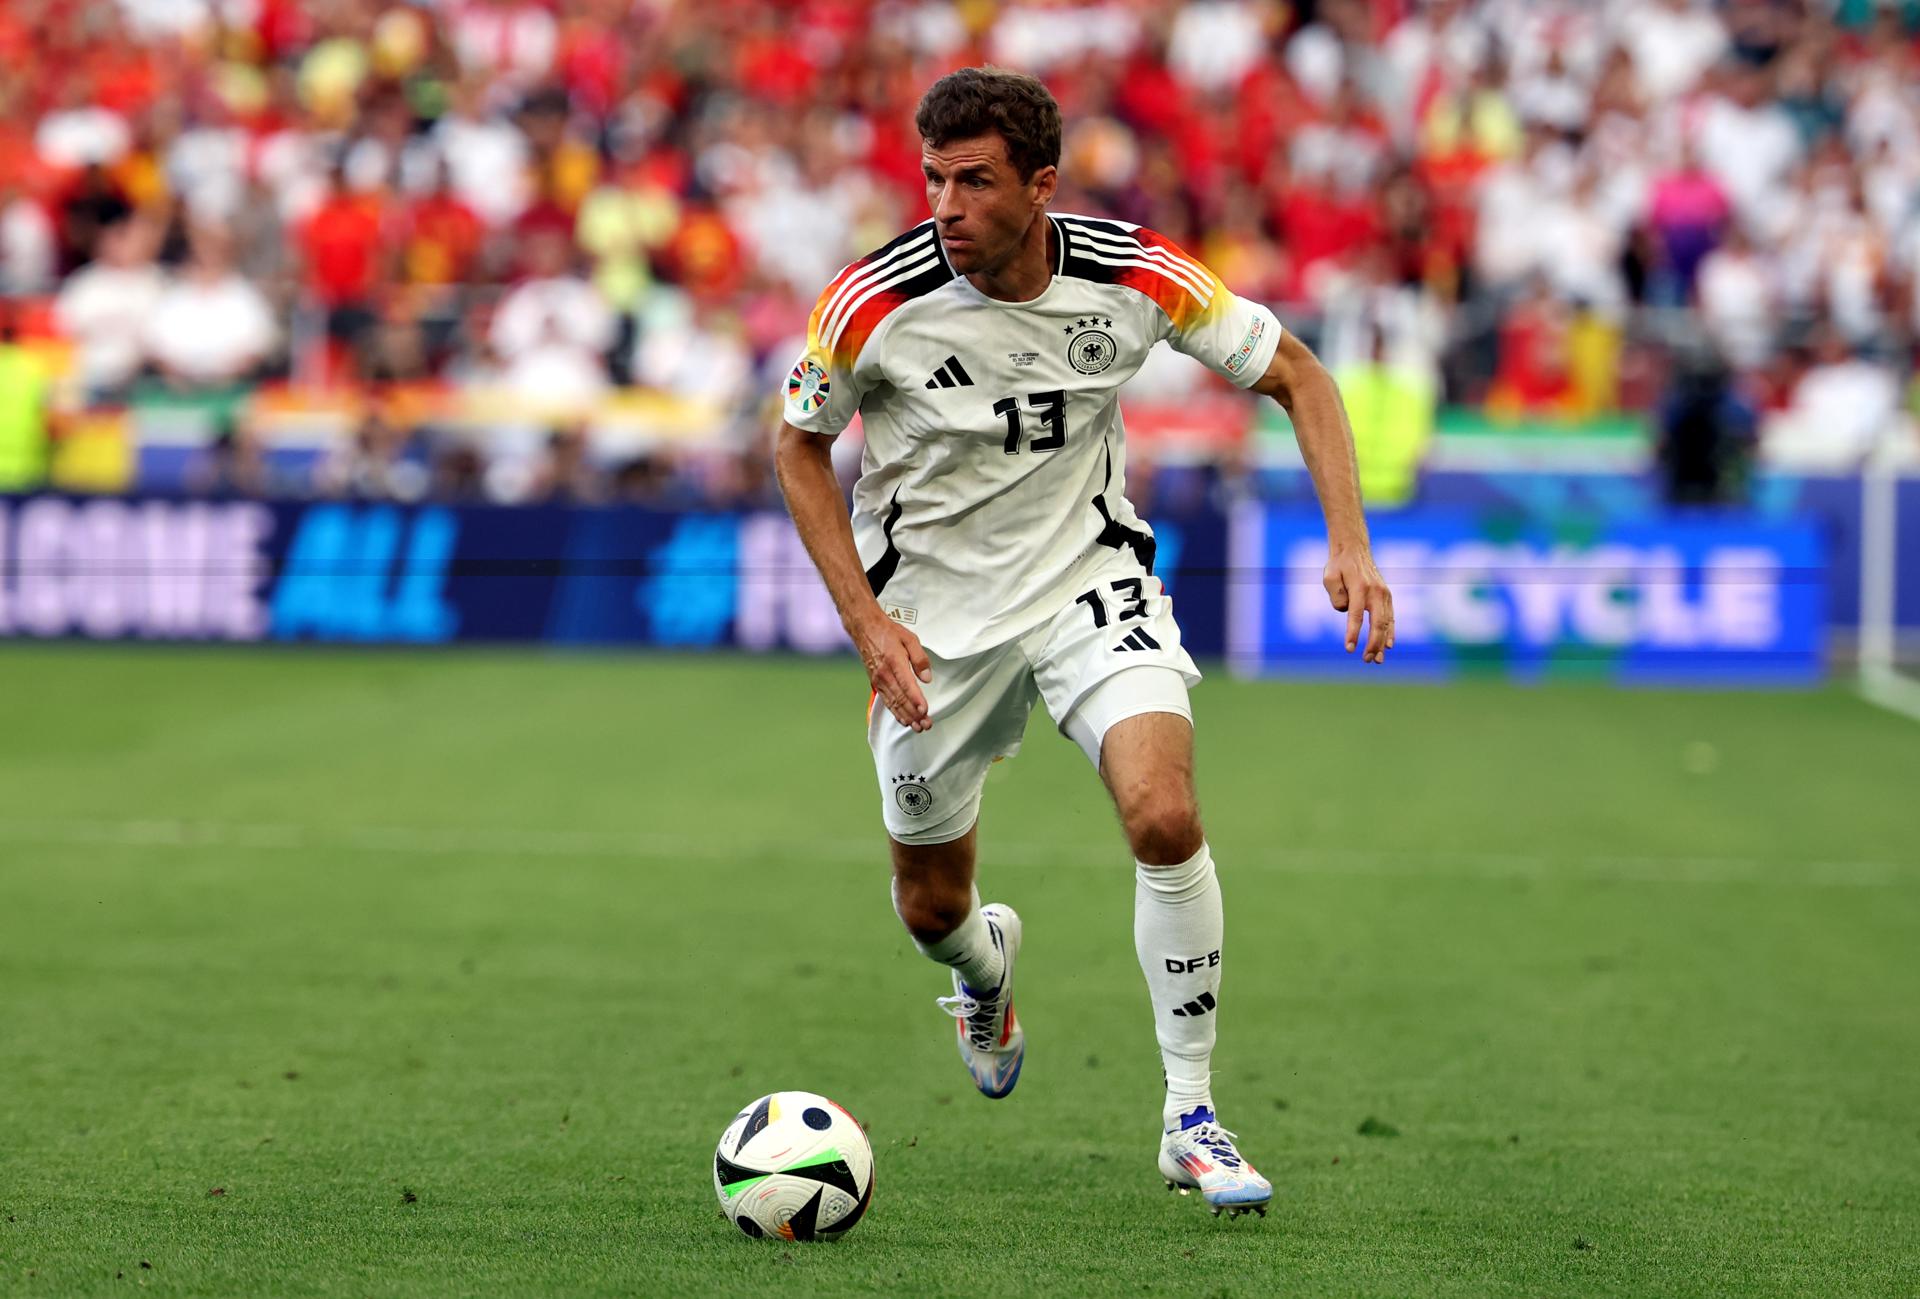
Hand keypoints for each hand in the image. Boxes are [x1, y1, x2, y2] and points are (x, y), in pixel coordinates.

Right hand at [853, 608, 933, 730]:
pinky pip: (887, 701)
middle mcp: (885, 674)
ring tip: (918, 728)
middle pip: (901, 699)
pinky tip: (904, 721)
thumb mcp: (910, 639)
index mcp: (894, 662)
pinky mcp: (876, 683)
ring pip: (894, 703)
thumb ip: (920, 658)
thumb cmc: (888, 632)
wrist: (864, 629)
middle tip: (926, 725)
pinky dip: (896, 713)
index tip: (925, 711)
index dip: (916, 700)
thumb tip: (927, 678)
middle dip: (914, 714)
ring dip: (906, 717)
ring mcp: (879, 680)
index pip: (907, 685)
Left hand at [1324, 543, 1393, 663]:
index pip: (1356, 615)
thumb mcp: (1329, 576)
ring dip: (1382, 643)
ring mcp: (1384, 594)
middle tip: (1365, 660)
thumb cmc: (1339, 565)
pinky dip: (1390, 633)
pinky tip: (1388, 646)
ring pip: (1386, 623)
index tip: (1349, 649)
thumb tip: (1346, 612)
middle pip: (1377, 623)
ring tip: (1376, 660)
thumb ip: (1336, 595)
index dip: (1353, 633)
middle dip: (1372, 644)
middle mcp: (1375, 591)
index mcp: (1360, 587)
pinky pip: (1391, 618)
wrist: (1354, 549)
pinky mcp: (1387, 597)